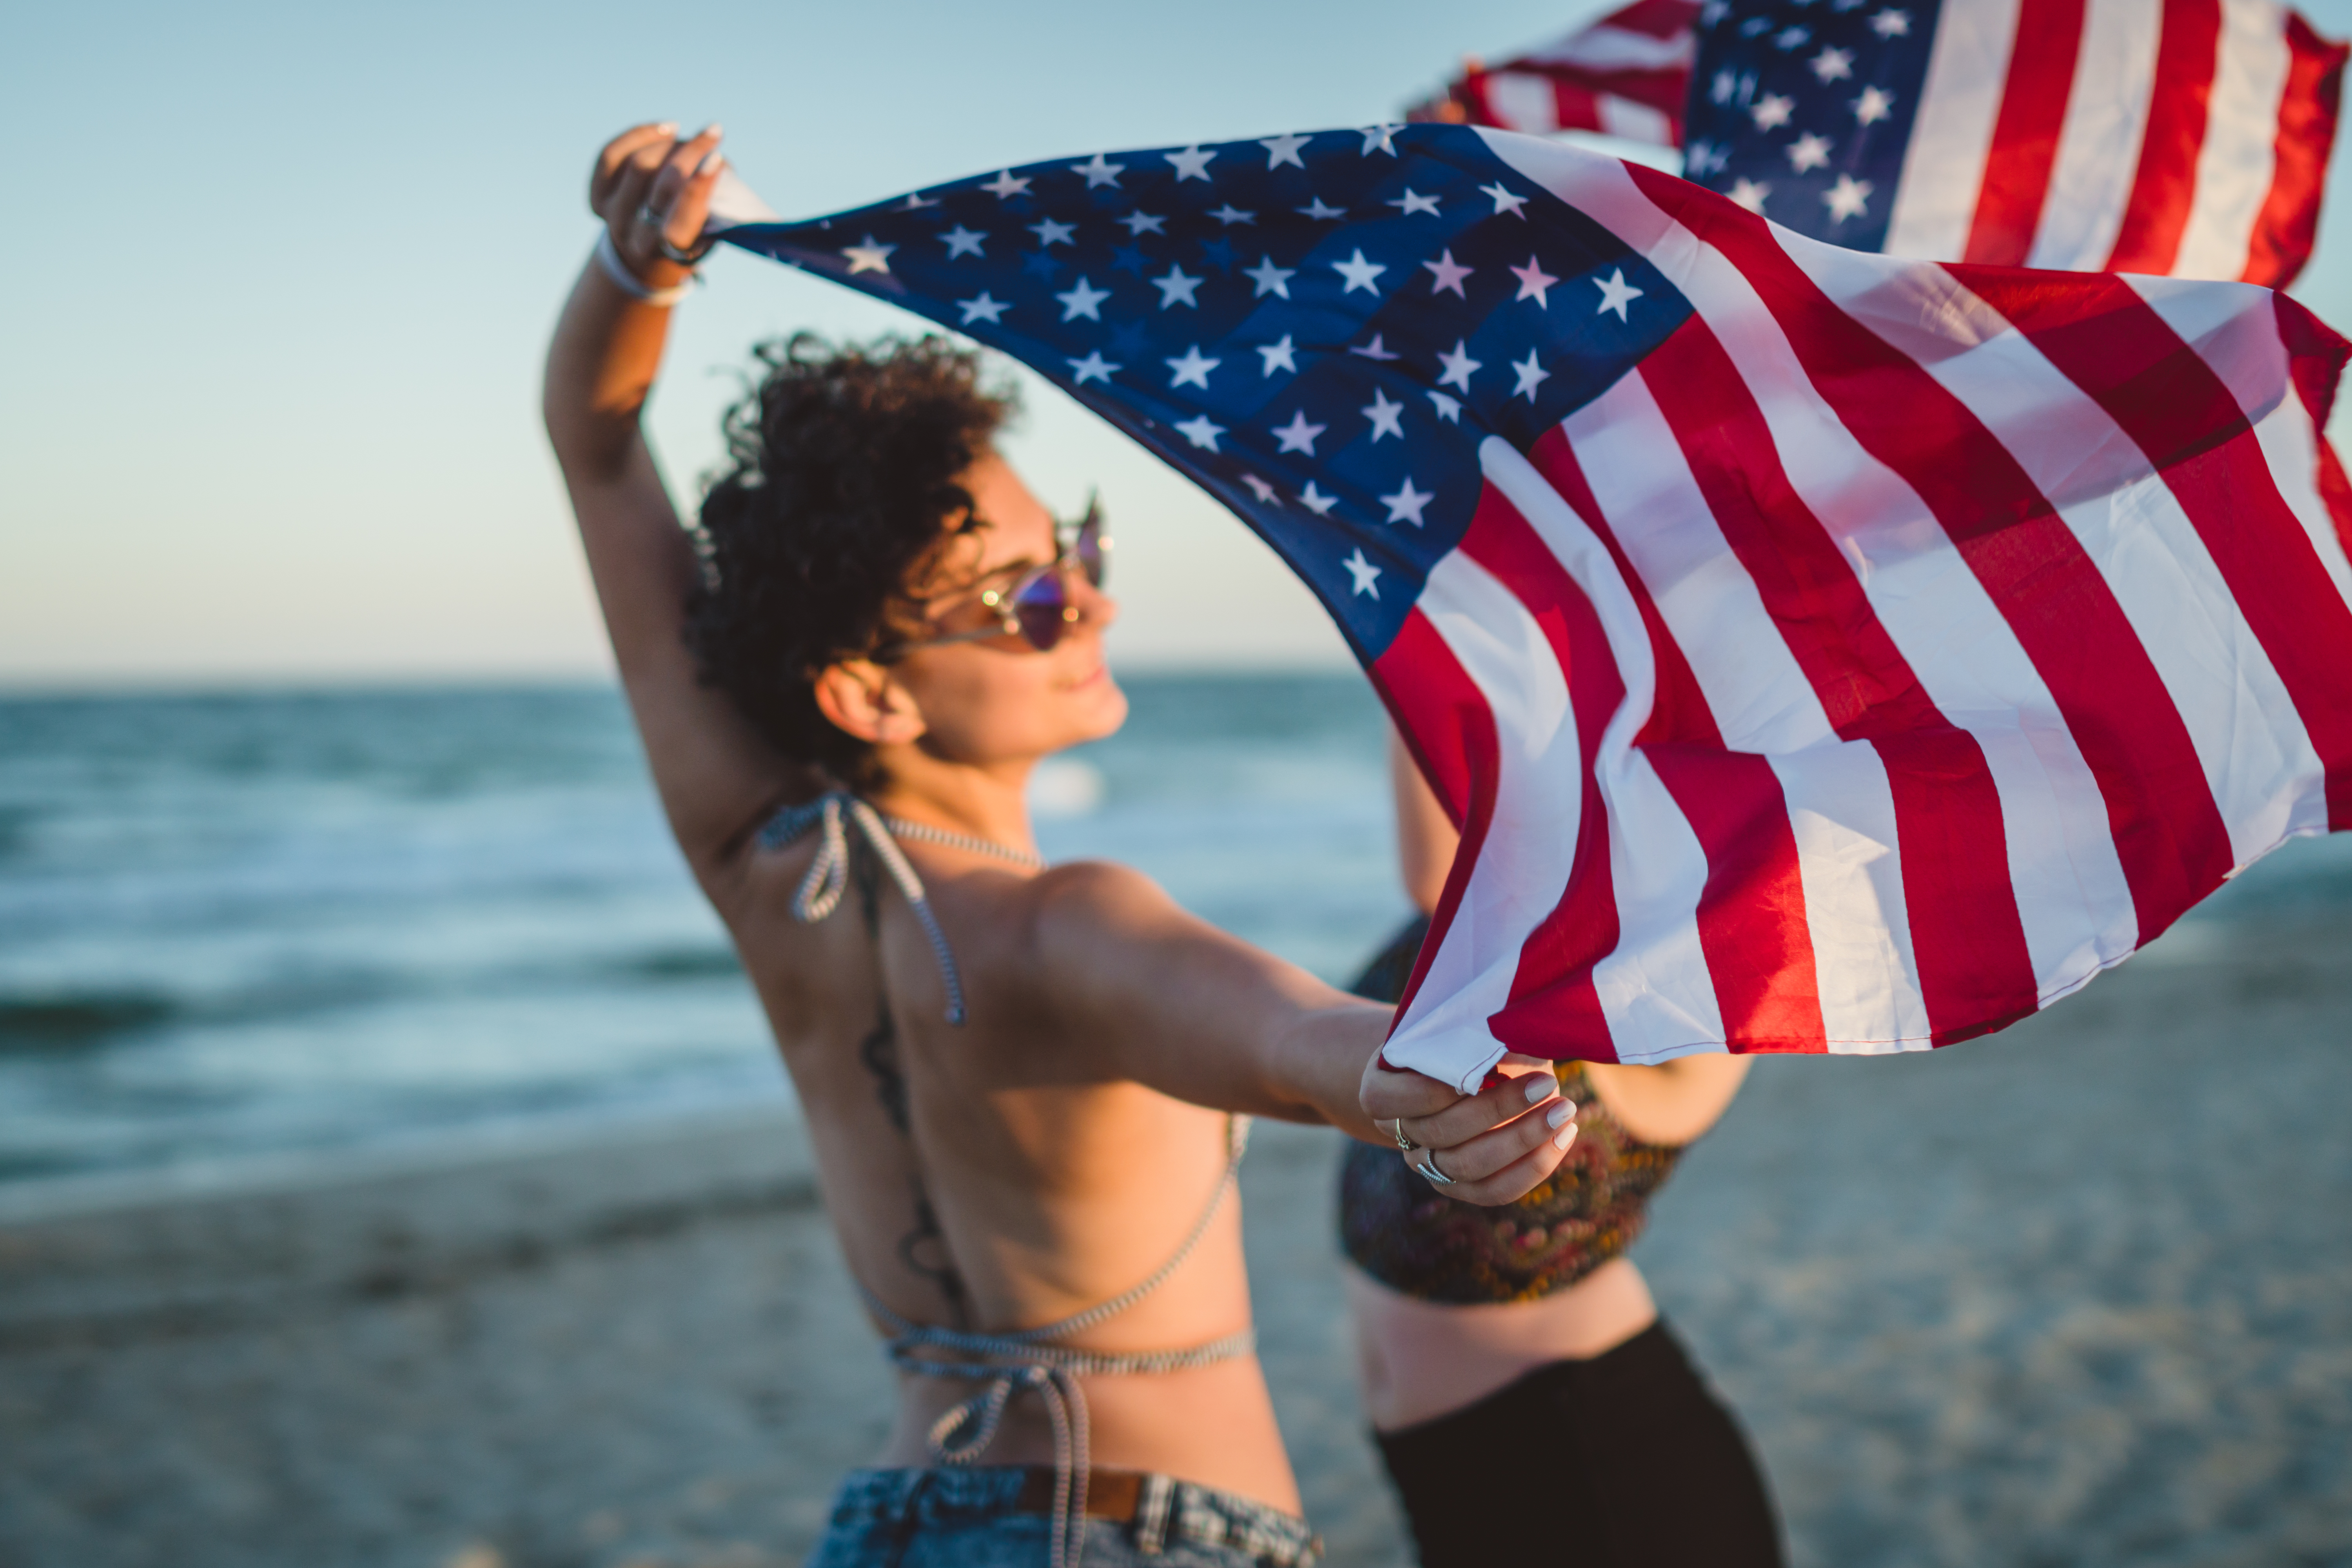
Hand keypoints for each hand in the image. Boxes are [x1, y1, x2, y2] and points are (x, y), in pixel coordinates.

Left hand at [589, 122, 727, 294]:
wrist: (651, 245)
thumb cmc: (693, 226)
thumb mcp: (712, 223)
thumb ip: (715, 200)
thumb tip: (711, 160)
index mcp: (669, 251)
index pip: (682, 220)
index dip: (698, 187)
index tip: (718, 157)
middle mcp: (636, 238)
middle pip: (661, 186)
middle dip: (691, 154)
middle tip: (714, 133)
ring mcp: (612, 217)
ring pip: (639, 165)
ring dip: (670, 144)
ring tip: (689, 138)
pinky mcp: (596, 196)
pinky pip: (612, 154)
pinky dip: (642, 136)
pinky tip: (667, 129)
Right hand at [1360, 1050, 1575, 1204]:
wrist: (1447, 1072)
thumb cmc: (1452, 1041)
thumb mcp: (1454, 1030)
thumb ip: (1473, 1038)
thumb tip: (1515, 1040)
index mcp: (1378, 1092)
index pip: (1402, 1098)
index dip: (1441, 1087)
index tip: (1486, 1065)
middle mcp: (1400, 1134)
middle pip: (1443, 1133)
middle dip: (1499, 1109)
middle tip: (1547, 1083)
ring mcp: (1427, 1165)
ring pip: (1470, 1168)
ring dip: (1524, 1140)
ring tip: (1564, 1111)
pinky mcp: (1461, 1186)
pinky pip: (1496, 1191)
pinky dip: (1534, 1167)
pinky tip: (1563, 1137)